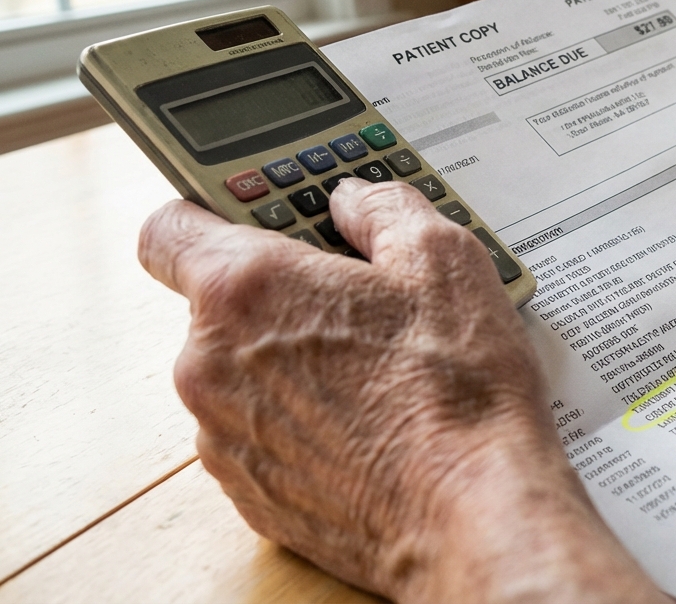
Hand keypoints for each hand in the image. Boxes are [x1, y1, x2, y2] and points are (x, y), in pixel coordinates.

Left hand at [139, 179, 665, 602]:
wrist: (470, 510)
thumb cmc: (456, 392)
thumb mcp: (443, 257)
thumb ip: (384, 207)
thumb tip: (357, 200)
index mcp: (244, 289)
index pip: (170, 226)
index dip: (211, 213)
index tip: (258, 216)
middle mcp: (211, 364)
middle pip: (218, 305)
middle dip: (280, 295)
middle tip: (356, 298)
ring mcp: (224, 436)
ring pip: (243, 373)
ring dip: (292, 361)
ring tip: (377, 368)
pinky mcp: (250, 492)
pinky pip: (262, 433)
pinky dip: (302, 420)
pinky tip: (370, 420)